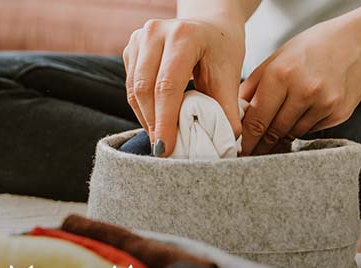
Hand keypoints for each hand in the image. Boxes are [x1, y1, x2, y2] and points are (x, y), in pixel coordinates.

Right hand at [123, 18, 244, 156]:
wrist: (210, 25)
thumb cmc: (221, 49)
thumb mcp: (229, 74)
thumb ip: (226, 108)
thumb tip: (225, 143)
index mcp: (183, 35)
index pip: (167, 85)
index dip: (164, 121)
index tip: (165, 148)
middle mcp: (155, 32)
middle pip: (144, 89)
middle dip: (153, 123)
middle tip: (162, 149)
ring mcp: (139, 39)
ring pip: (133, 90)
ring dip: (145, 118)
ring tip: (160, 137)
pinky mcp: (130, 48)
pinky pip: (130, 86)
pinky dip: (142, 108)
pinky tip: (155, 120)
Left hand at [238, 18, 360, 154]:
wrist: (357, 43)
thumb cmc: (309, 50)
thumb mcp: (274, 60)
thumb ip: (251, 88)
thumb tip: (232, 115)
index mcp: (281, 75)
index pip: (256, 120)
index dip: (246, 140)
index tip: (238, 151)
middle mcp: (304, 90)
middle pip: (274, 131)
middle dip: (260, 144)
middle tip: (250, 154)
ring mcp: (324, 103)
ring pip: (292, 134)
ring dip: (280, 137)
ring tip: (273, 135)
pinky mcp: (339, 113)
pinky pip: (311, 130)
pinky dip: (301, 128)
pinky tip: (301, 116)